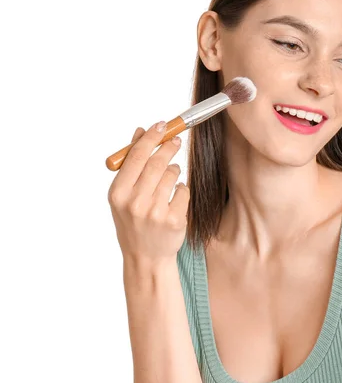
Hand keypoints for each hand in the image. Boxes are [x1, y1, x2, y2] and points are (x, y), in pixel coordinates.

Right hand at [107, 122, 188, 267]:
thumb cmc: (133, 223)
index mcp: (117, 194)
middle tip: (176, 141)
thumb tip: (140, 132)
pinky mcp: (174, 220)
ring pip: (173, 174)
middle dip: (168, 147)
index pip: (136, 156)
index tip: (161, 125)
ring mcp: (155, 212)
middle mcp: (134, 202)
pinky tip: (174, 198)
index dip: (150, 137)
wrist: (146, 258)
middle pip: (156, 162)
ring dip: (174, 170)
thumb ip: (130, 165)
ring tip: (170, 177)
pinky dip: (181, 190)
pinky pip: (183, 191)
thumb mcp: (123, 196)